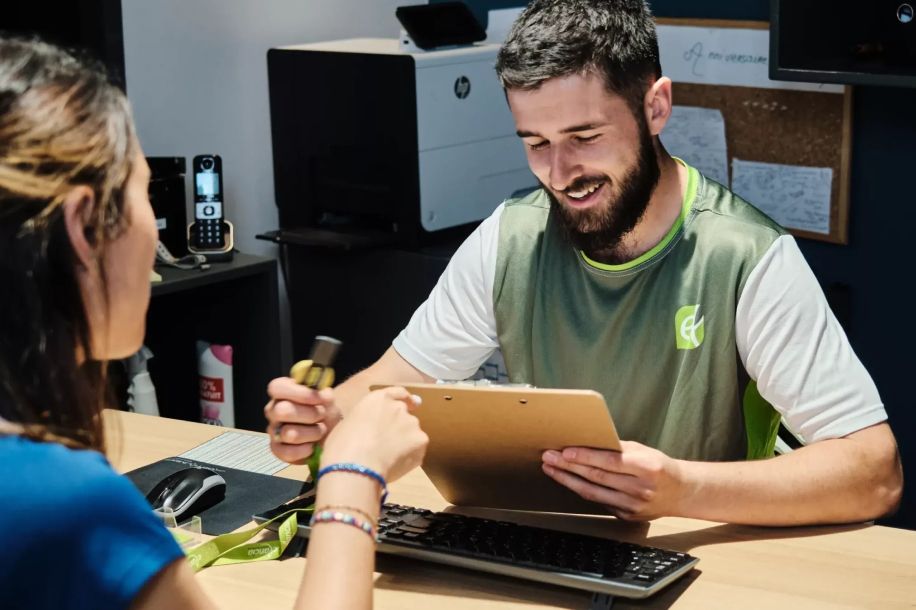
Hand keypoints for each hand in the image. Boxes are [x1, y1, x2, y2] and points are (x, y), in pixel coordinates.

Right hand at [265, 376, 342, 463]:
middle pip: (282, 411)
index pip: (277, 388)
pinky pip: (288, 452)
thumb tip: (325, 395)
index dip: (299, 393)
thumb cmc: (324, 410)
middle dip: (309, 414)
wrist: (329, 432)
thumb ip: (324, 394)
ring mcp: (273, 430)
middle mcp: (273, 410)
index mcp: (282, 392)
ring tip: (321, 431)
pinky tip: (313, 445)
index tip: (320, 398)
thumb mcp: (327, 399)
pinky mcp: (277, 449)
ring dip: (312, 433)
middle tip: (322, 415)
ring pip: (289, 434)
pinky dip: (305, 450)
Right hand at [321, 386, 427, 482]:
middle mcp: (398, 407)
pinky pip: (417, 449)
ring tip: (390, 458)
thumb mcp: (348, 423)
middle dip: (401, 427)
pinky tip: (396, 465)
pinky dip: (411, 456)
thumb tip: (369, 427)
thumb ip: (366, 420)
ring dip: (406, 442)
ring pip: (413, 433)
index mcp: (378, 399)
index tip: (412, 404)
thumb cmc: (342, 446)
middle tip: (390, 444)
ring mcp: (412, 423)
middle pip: (406, 415)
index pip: (398, 393)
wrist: (356, 467)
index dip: (406, 399)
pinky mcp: (421, 441)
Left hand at [541, 441, 684, 520]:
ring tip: (551, 468)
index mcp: (646, 467)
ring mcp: (633, 505)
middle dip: (569, 466)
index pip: (610, 462)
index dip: (585, 457)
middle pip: (597, 477)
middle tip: (549, 457)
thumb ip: (618, 448)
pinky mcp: (626, 516)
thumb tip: (588, 442)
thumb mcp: (644, 451)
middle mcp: (640, 488)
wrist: (682, 493)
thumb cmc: (659, 467)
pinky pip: (599, 501)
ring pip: (593, 492)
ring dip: (568, 480)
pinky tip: (569, 481)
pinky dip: (582, 490)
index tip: (565, 451)